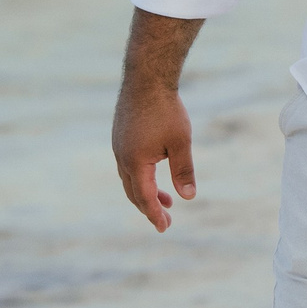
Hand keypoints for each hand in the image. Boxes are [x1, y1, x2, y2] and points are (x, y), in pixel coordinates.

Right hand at [113, 71, 197, 231]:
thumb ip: (183, 170)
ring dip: (146, 192)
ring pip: (130, 179)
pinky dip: (140, 177)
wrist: (146, 79)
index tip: (165, 228)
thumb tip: (189, 197)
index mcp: (136, 163)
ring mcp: (118, 147)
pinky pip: (127, 166)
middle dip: (149, 208)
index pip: (145, 197)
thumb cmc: (166, 110)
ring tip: (167, 200)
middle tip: (166, 219)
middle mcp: (122, 158)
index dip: (154, 214)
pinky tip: (153, 174)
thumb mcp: (181, 142)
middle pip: (134, 192)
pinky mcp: (119, 138)